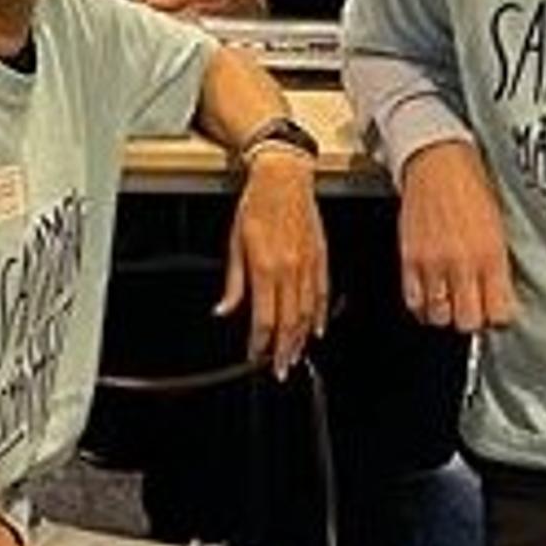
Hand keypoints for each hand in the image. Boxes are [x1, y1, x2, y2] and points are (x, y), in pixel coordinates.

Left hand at [219, 146, 325, 374]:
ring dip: (301, 338)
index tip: (254, 355)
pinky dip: (318, 315)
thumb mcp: (235, 242)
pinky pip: (321, 294)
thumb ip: (234, 282)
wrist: (284, 177)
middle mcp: (289, 269)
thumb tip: (224, 310)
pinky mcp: (320, 257)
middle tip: (279, 369)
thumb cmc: (257, 204)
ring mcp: (308, 264)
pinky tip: (315, 330)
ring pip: (307, 312)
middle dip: (284, 350)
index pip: (264, 317)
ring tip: (294, 356)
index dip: (260, 342)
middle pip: (289, 321)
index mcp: (266, 266)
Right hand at [396, 139, 518, 334]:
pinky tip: (430, 294)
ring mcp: (433, 263)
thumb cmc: (471, 188)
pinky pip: (413, 302)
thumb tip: (501, 299)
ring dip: (445, 313)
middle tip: (473, 307)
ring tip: (450, 299)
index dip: (498, 317)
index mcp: (491, 254)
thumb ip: (498, 267)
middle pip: (467, 322)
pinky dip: (422, 305)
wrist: (437, 162)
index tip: (496, 311)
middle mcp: (462, 263)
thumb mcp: (499, 228)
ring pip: (439, 317)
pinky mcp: (409, 260)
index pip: (499, 313)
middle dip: (472, 320)